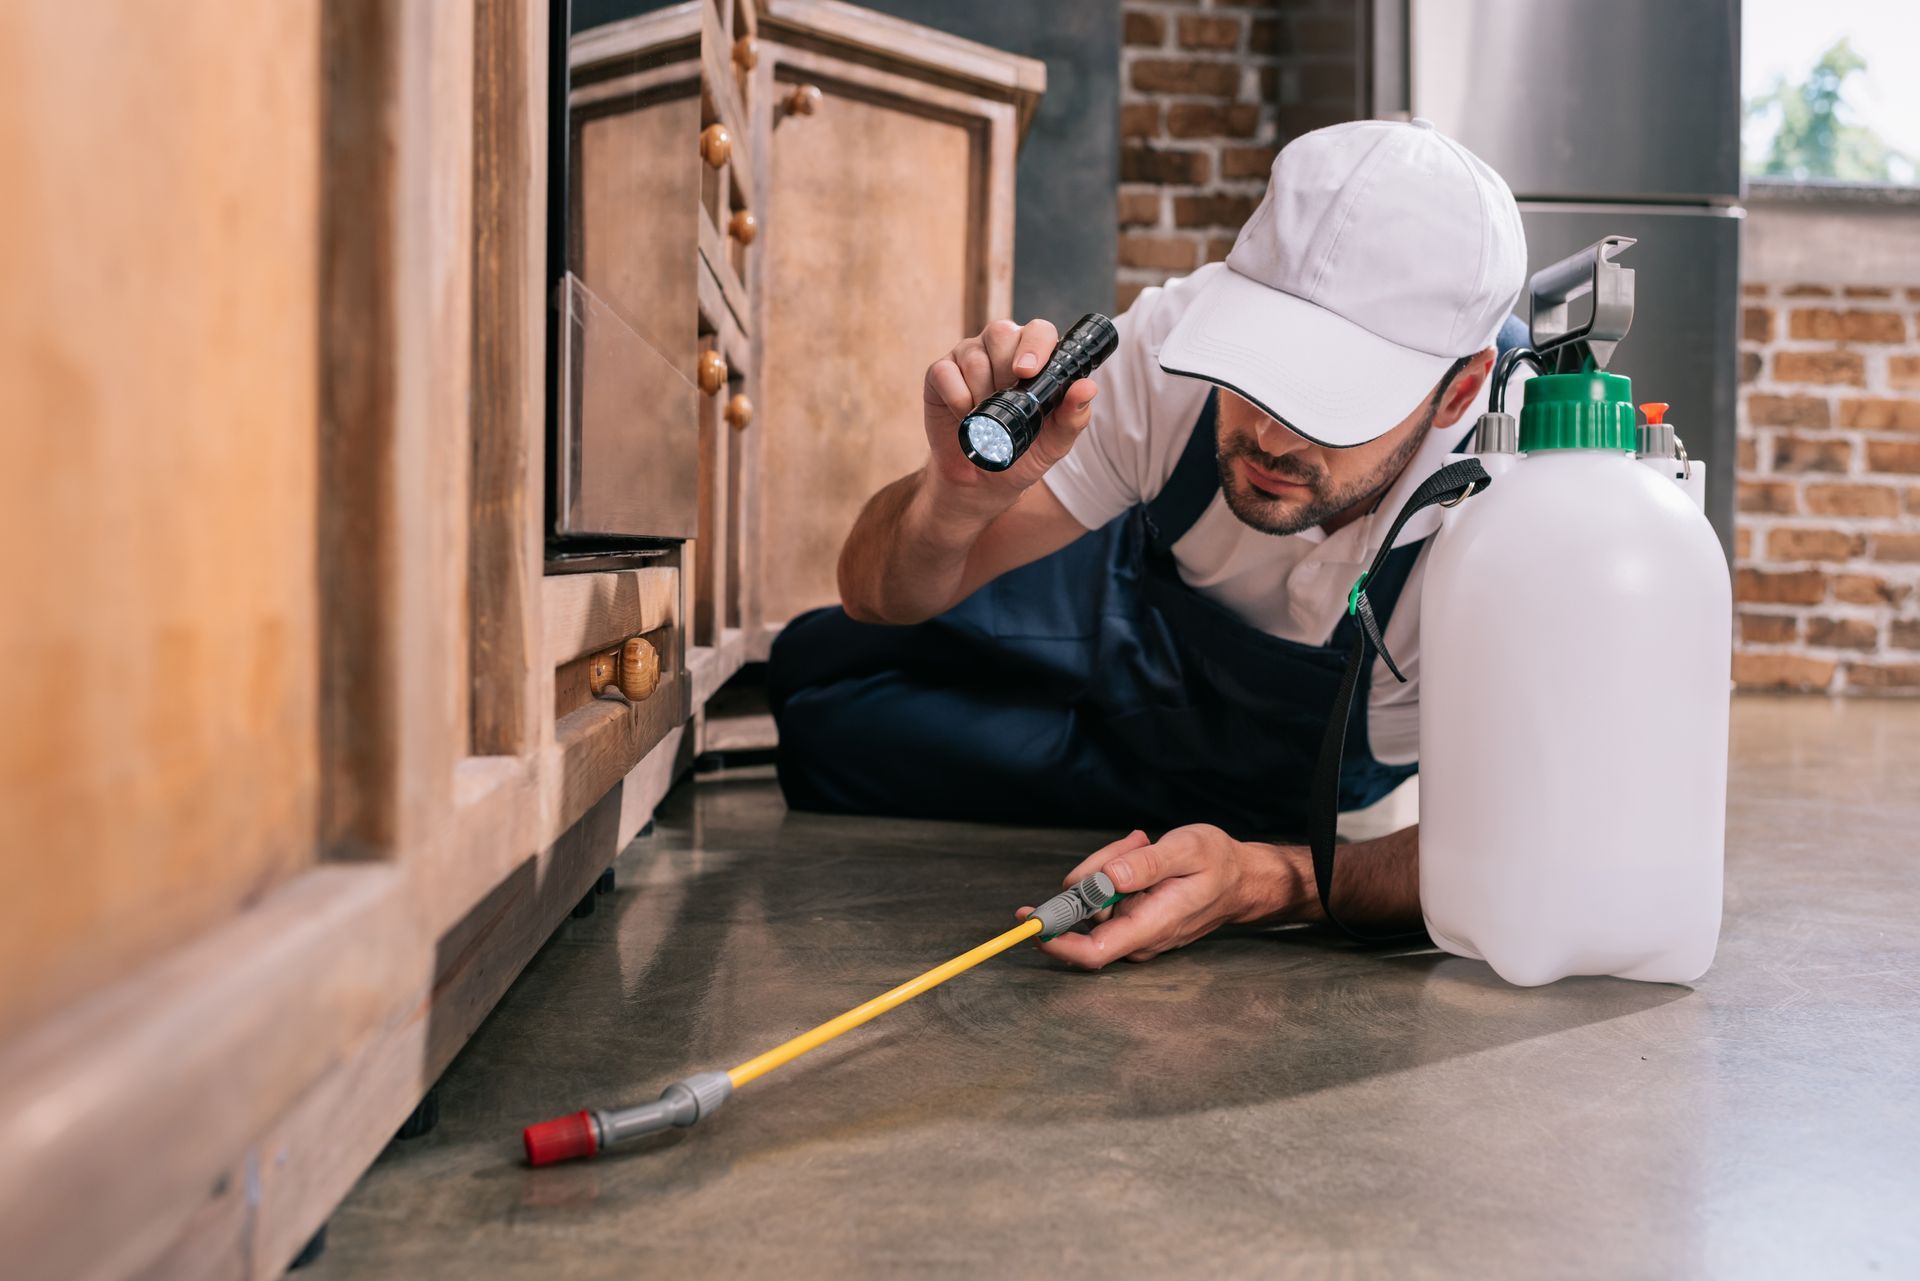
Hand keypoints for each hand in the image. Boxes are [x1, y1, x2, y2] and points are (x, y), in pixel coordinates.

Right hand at [921, 318, 1098, 523]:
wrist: (982, 482)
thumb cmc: (1023, 454)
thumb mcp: (1055, 442)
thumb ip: (1074, 415)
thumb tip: (1088, 387)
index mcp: (1035, 357)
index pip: (1038, 331)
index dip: (1034, 345)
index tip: (1028, 372)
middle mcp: (1001, 350)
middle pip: (1000, 332)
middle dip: (1005, 366)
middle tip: (1005, 397)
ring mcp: (969, 358)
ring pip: (973, 354)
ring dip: (981, 389)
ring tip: (987, 417)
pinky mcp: (941, 373)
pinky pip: (945, 372)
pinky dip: (957, 397)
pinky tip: (965, 415)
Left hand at [1018, 826, 1313, 969]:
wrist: (1242, 879)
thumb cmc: (1218, 864)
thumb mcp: (1186, 850)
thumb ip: (1145, 864)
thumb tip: (1105, 878)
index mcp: (1151, 926)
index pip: (1093, 952)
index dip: (1057, 942)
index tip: (1032, 921)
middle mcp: (1139, 937)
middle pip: (1088, 914)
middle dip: (1095, 875)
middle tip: (1134, 844)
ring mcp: (1135, 930)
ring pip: (1095, 898)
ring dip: (1109, 866)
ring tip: (1145, 846)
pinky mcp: (1133, 919)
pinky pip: (1106, 895)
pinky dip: (1115, 871)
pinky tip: (1143, 854)